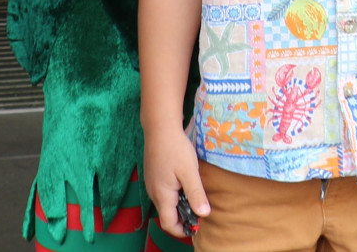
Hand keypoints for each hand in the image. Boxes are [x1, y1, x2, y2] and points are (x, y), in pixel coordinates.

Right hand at [143, 122, 209, 236]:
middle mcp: (153, 193)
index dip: (182, 229)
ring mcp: (151, 184)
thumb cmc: (175, 148)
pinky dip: (175, 196)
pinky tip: (185, 184)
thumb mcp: (190, 172)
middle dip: (183, 218)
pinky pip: (163, 194)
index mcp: (162, 195)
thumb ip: (196, 194)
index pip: (168, 224)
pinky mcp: (153, 176)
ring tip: (195, 196)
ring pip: (165, 204)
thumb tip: (204, 214)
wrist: (160, 127)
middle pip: (167, 215)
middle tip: (200, 209)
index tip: (197, 224)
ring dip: (179, 206)